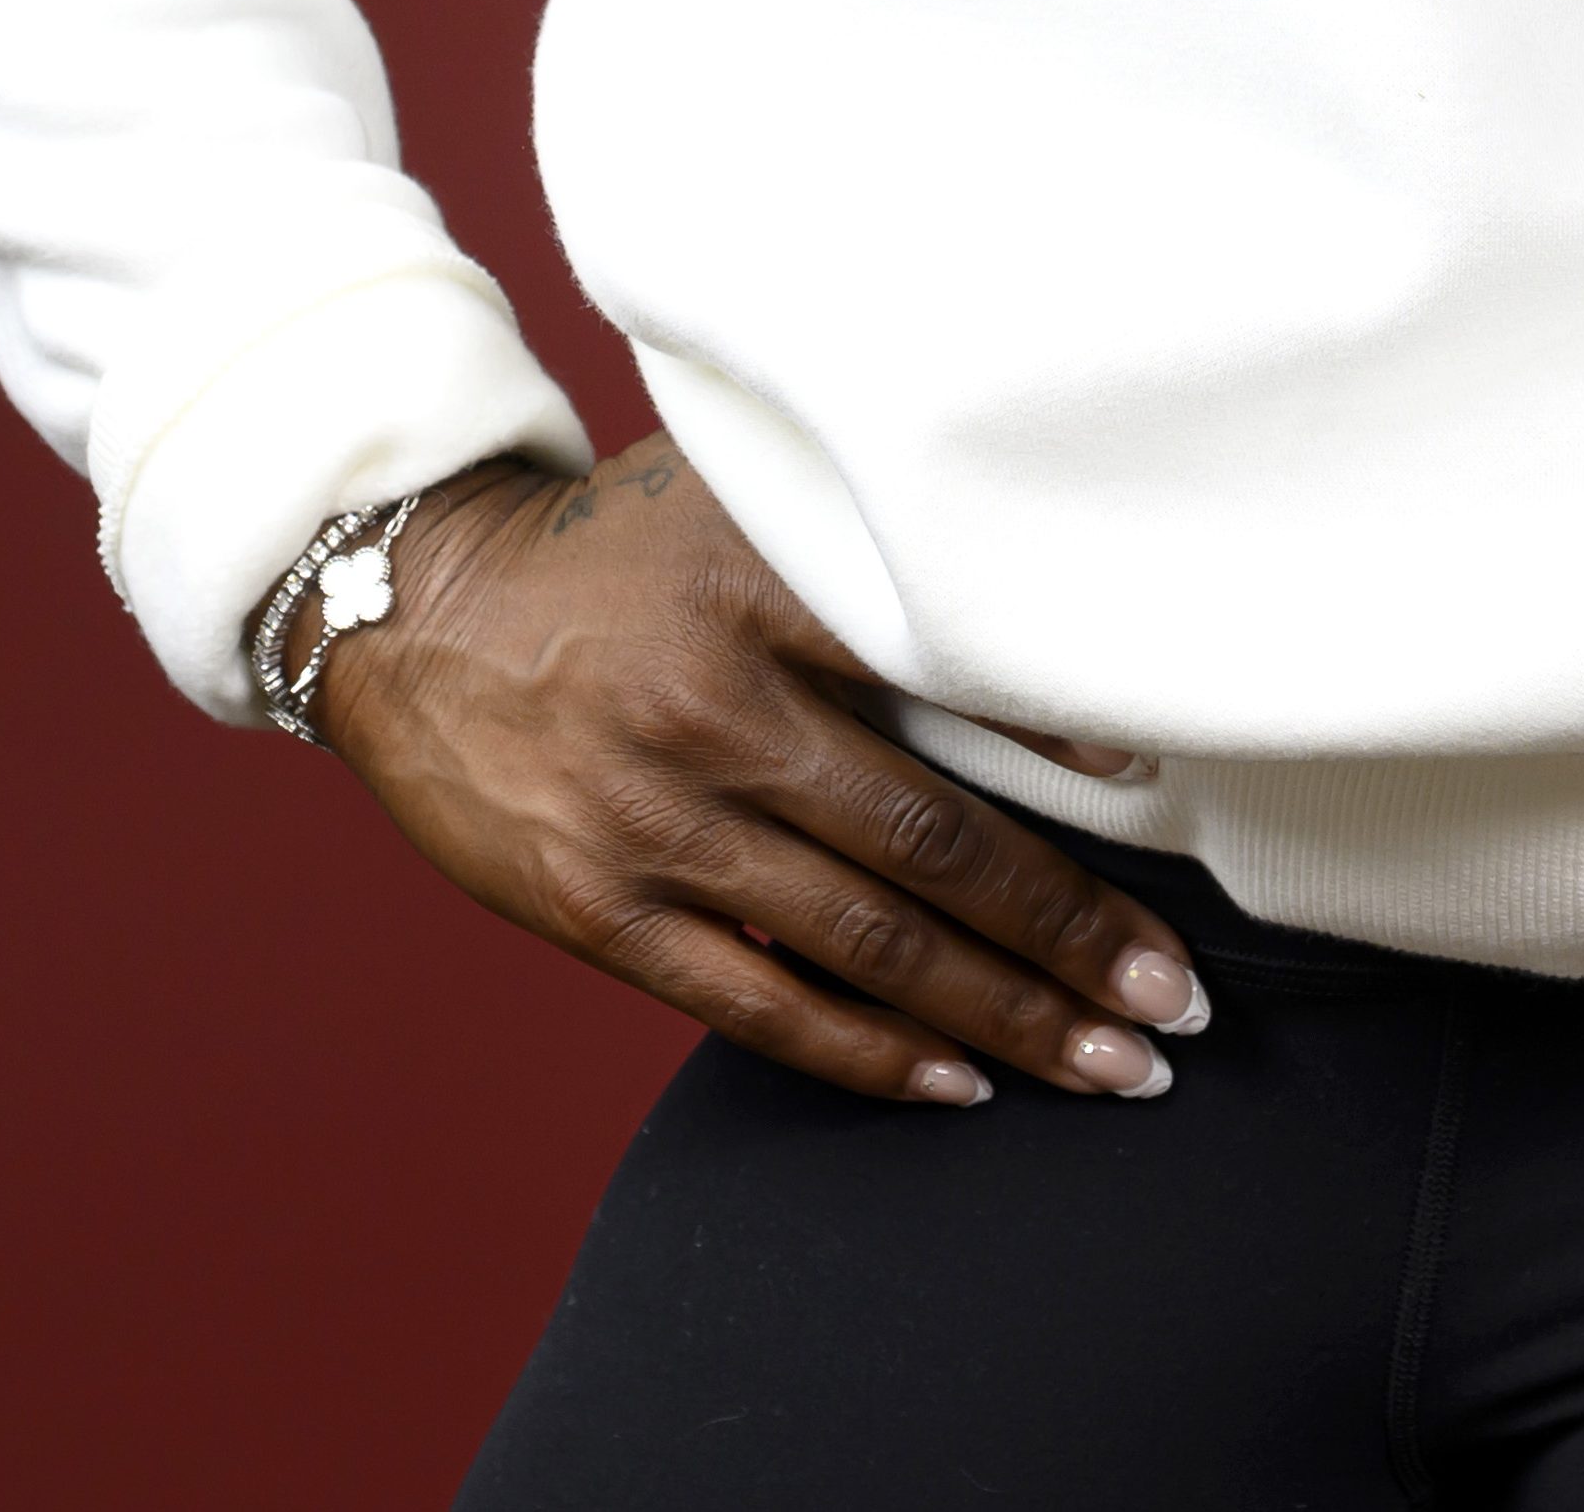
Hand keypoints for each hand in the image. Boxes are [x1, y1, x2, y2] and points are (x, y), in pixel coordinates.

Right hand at [296, 438, 1206, 1107]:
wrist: (409, 607)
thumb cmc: (605, 548)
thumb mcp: (725, 499)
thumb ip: (851, 547)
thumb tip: (1019, 611)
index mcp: (749, 587)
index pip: (934, 663)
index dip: (1052, 731)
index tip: (1159, 790)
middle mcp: (708, 712)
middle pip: (924, 840)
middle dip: (1065, 931)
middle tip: (1174, 995)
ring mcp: (651, 824)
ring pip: (863, 942)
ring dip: (1001, 1015)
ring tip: (1112, 1062)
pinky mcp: (599, 911)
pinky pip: (757, 1004)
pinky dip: (868, 1053)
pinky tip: (961, 1084)